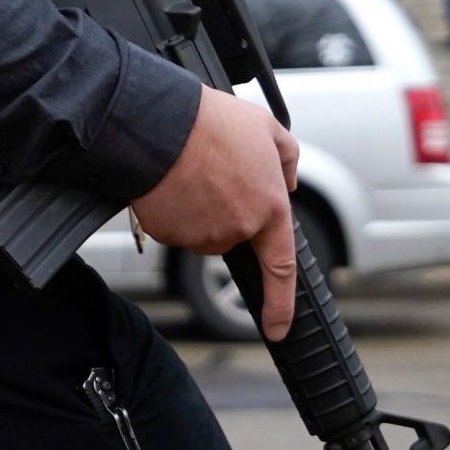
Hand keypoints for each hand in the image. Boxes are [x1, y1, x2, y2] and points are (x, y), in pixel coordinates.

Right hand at [132, 84, 301, 340]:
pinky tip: (172, 181)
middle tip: (216, 170)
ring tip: (192, 169)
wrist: (161, 123)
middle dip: (228, 208)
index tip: (279, 328)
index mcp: (270, 207)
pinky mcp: (170, 234)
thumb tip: (288, 182)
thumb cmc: (215, 122)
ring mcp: (203, 235)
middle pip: (234, 234)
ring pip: (205, 231)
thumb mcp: (267, 126)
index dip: (281, 304)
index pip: (281, 267)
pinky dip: (175, 210)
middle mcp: (239, 228)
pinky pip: (176, 228)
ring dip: (201, 209)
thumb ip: (287, 158)